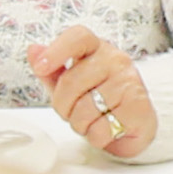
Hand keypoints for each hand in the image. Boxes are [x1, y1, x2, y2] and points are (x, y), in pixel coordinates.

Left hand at [30, 25, 152, 158]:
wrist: (134, 124)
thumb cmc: (100, 100)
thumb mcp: (70, 84)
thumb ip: (51, 69)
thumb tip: (34, 51)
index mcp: (97, 49)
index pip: (78, 37)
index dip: (57, 50)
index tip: (41, 67)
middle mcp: (116, 60)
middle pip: (72, 81)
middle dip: (64, 105)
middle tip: (73, 112)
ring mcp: (129, 82)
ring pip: (85, 109)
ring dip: (81, 124)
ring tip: (93, 120)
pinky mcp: (138, 107)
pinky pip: (101, 128)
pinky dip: (97, 136)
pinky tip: (107, 129)